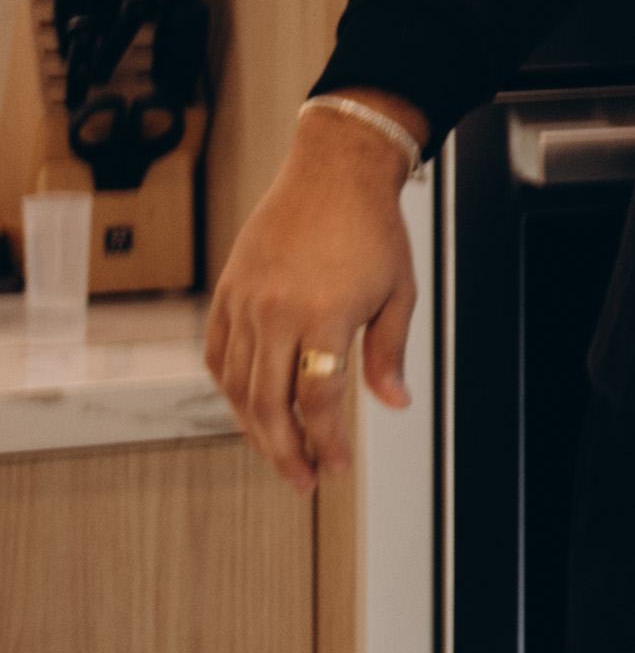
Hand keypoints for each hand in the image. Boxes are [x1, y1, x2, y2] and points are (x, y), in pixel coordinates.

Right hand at [201, 102, 424, 488]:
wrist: (333, 172)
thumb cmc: (372, 229)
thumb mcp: (399, 293)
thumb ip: (388, 353)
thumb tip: (393, 404)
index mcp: (324, 313)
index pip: (317, 397)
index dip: (327, 441)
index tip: (338, 467)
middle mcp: (276, 310)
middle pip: (269, 402)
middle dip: (286, 450)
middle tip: (304, 480)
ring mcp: (245, 302)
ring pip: (237, 385)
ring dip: (256, 428)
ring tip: (281, 453)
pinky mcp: (226, 293)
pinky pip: (217, 355)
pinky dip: (230, 390)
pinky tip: (250, 410)